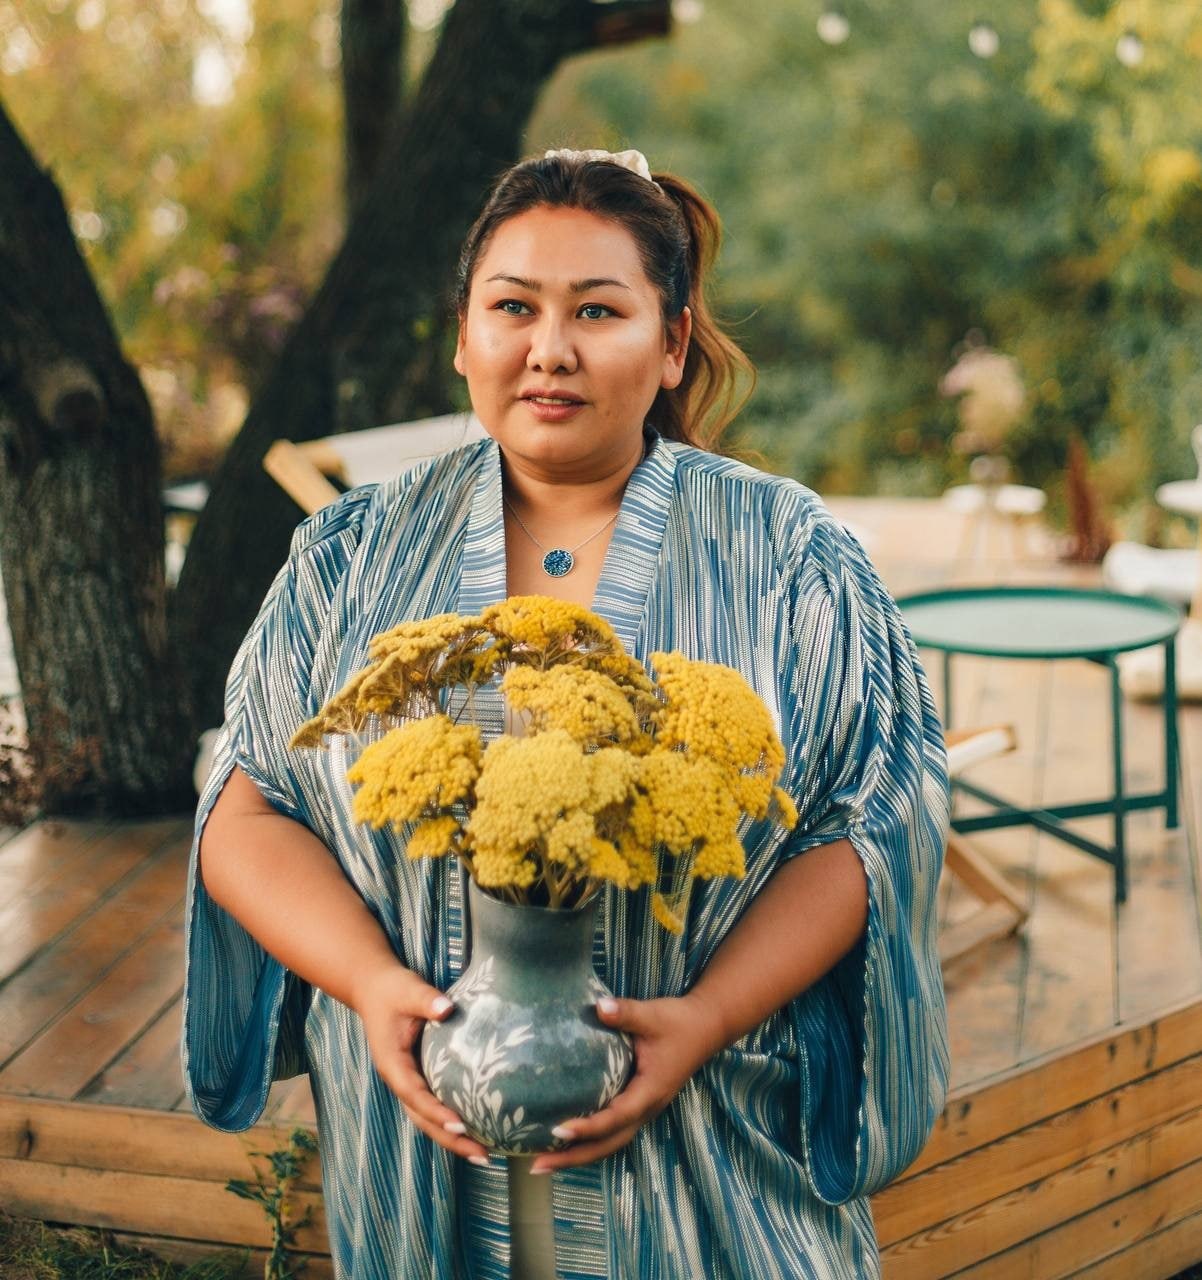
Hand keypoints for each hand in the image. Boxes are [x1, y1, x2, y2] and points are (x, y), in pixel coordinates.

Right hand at [351, 965, 490, 1164]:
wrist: (374, 988)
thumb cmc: (392, 990)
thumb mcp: (408, 990)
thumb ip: (427, 1000)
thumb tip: (447, 1008)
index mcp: (393, 1064)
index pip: (416, 1095)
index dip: (437, 1112)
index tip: (461, 1125)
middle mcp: (399, 1079)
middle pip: (423, 1119)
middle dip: (451, 1140)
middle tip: (484, 1156)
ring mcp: (407, 1081)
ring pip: (427, 1119)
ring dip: (452, 1138)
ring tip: (485, 1154)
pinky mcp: (417, 1077)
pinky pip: (433, 1106)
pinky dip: (451, 1121)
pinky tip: (475, 1129)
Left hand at [528, 992, 726, 1173]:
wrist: (705, 1028)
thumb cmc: (678, 1022)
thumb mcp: (652, 1015)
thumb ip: (625, 1012)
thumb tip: (599, 1006)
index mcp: (650, 1091)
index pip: (615, 1117)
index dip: (588, 1127)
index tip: (558, 1129)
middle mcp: (647, 1109)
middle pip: (608, 1144)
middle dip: (574, 1157)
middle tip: (537, 1165)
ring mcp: (644, 1110)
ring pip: (610, 1143)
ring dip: (579, 1155)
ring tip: (544, 1161)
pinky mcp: (640, 1105)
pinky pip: (613, 1131)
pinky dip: (590, 1141)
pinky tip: (567, 1139)